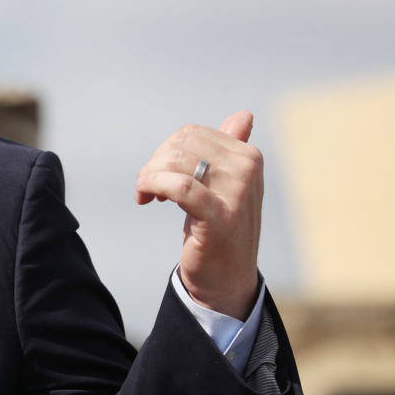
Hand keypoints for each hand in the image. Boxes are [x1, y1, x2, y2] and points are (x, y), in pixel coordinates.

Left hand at [135, 111, 262, 319]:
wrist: (227, 278)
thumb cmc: (221, 228)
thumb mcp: (228, 184)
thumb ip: (231, 149)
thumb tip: (243, 115)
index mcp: (248, 156)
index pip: (192, 134)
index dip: (166, 151)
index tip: (159, 174)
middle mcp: (247, 169)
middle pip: (180, 145)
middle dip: (155, 163)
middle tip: (147, 188)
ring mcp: (237, 192)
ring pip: (176, 163)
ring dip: (149, 177)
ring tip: (146, 195)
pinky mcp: (220, 216)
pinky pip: (179, 187)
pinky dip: (154, 186)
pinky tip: (146, 198)